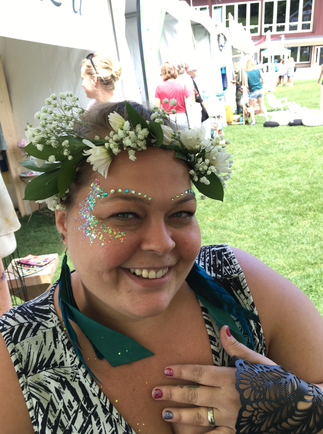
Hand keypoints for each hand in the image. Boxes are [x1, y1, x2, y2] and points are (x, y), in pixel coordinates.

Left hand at [152, 326, 275, 432]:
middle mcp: (227, 398)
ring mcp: (231, 418)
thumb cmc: (278, 381)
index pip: (199, 373)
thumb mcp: (258, 361)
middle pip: (194, 395)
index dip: (181, 372)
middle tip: (154, 392)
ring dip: (180, 416)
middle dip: (172, 393)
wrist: (299, 409)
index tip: (166, 370)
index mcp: (231, 378)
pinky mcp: (237, 432)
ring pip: (199, 416)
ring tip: (165, 414)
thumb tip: (222, 329)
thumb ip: (236, 348)